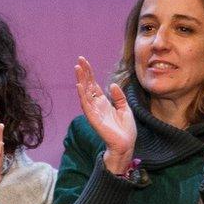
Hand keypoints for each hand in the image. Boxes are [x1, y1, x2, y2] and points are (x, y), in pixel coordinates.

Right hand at [75, 57, 135, 174]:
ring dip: (81, 80)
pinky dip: (82, 95)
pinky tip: (79, 85)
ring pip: (85, 92)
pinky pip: (86, 105)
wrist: (126, 144)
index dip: (90, 73)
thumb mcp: (125, 108)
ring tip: (77, 68)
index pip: (94, 84)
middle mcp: (96, 105)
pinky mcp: (94, 118)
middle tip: (79, 60)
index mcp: (103, 102)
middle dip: (84, 72)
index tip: (84, 62)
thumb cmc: (125, 129)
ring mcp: (94, 111)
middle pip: (88, 85)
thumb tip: (113, 85)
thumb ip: (119, 97)